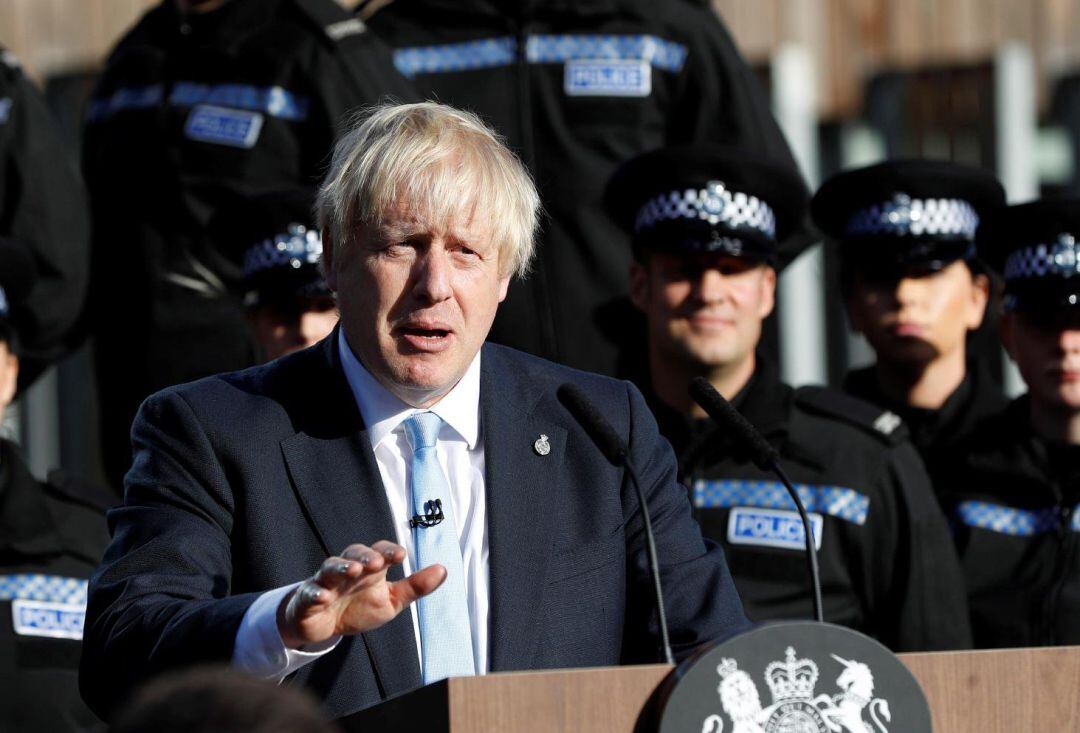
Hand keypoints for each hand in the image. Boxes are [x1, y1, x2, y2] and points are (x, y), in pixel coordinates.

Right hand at [277, 540, 444, 648]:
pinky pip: (310, 593)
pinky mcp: (308, 599)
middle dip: (365, 556)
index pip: (379, 551)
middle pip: (354, 553)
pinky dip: (315, 593)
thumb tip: (443, 570)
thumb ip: (415, 587)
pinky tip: (323, 597)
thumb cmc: (359, 607)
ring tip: (352, 570)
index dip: (388, 551)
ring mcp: (326, 582)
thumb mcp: (391, 601)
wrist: (324, 626)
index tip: (401, 556)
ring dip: (341, 567)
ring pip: (331, 567)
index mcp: (370, 568)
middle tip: (376, 562)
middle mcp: (348, 570)